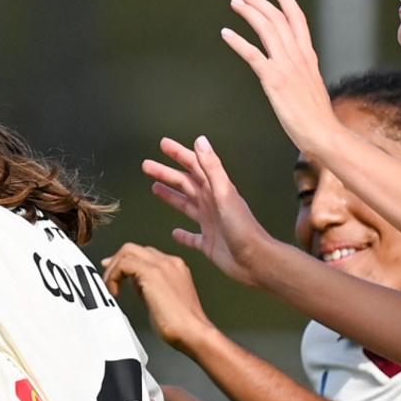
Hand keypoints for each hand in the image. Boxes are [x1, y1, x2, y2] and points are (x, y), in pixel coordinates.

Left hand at [103, 242, 216, 352]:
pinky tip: (115, 291)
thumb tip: (136, 286)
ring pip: (128, 251)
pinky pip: (124, 263)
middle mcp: (170, 262)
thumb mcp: (163, 302)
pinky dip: (114, 276)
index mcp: (175, 267)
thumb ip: (150, 289)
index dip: (127, 263)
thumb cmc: (181, 326)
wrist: (193, 332)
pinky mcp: (152, 273)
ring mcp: (162, 265)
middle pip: (135, 248)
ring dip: (114, 269)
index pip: (146, 255)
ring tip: (110, 287)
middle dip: (117, 260)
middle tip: (108, 276)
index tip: (115, 273)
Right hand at [145, 136, 277, 289]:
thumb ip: (212, 167)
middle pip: (184, 183)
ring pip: (185, 205)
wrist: (254, 259)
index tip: (163, 144)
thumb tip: (200, 141)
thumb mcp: (224, 193)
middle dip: (166, 173)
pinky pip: (191, 237)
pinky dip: (182, 234)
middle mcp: (211, 203)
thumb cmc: (242, 228)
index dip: (179, 154)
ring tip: (155, 188)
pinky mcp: (207, 243)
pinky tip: (174, 233)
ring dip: (170, 196)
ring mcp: (209, 223)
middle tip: (147, 166)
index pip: (193, 166)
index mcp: (214, 190)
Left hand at [221, 0, 339, 153]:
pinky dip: (237, 41)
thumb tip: (297, 77)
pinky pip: (252, 53)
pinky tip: (226, 33)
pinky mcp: (274, 80)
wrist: (324, 134)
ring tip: (234, 3)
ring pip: (266, 28)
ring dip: (248, 12)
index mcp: (308, 57)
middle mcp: (298, 56)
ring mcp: (286, 66)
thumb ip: (304, 76)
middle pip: (277, 18)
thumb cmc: (318, 120)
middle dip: (259, 1)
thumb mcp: (313, 90)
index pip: (297, 19)